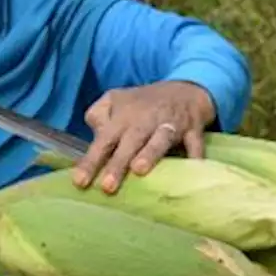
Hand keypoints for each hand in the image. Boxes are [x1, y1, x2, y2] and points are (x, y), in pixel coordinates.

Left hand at [75, 81, 216, 192]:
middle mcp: (146, 120)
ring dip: (151, 153)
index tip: (80, 182)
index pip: (104, 140)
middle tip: (108, 187)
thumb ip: (98, 114)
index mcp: (124, 116)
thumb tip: (95, 134)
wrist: (185, 89)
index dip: (91, 161)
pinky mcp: (193, 129)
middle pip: (130, 142)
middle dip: (118, 164)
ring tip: (140, 171)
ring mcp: (171, 124)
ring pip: (160, 139)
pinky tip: (192, 170)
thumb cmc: (144, 103)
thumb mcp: (115, 99)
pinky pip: (195, 144)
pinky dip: (195, 156)